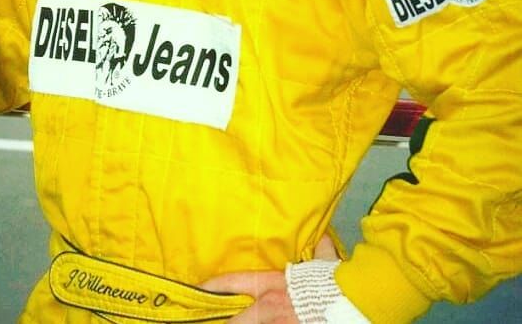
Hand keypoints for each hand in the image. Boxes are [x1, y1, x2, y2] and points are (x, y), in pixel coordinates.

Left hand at [200, 235, 338, 323]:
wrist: (355, 303)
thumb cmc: (336, 283)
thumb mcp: (325, 265)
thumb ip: (320, 252)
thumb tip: (322, 238)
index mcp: (275, 284)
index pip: (237, 281)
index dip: (215, 285)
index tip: (199, 288)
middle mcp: (272, 307)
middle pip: (237, 320)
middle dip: (223, 323)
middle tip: (207, 321)